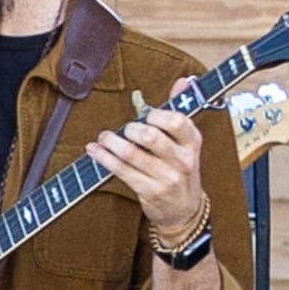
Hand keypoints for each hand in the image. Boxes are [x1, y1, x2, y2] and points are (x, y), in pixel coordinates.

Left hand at [90, 78, 212, 253]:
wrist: (184, 209)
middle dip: (130, 129)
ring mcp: (166, 177)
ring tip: (103, 138)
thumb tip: (184, 80)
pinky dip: (103, 158)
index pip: (177, 121)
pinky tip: (95, 151)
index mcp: (193, 142)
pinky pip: (121, 170)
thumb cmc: (180, 169)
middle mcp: (182, 159)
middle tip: (123, 129)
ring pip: (131, 154)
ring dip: (111, 142)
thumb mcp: (187, 142)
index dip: (157, 114)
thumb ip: (181, 110)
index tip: (146, 114)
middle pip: (151, 136)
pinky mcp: (149, 190)